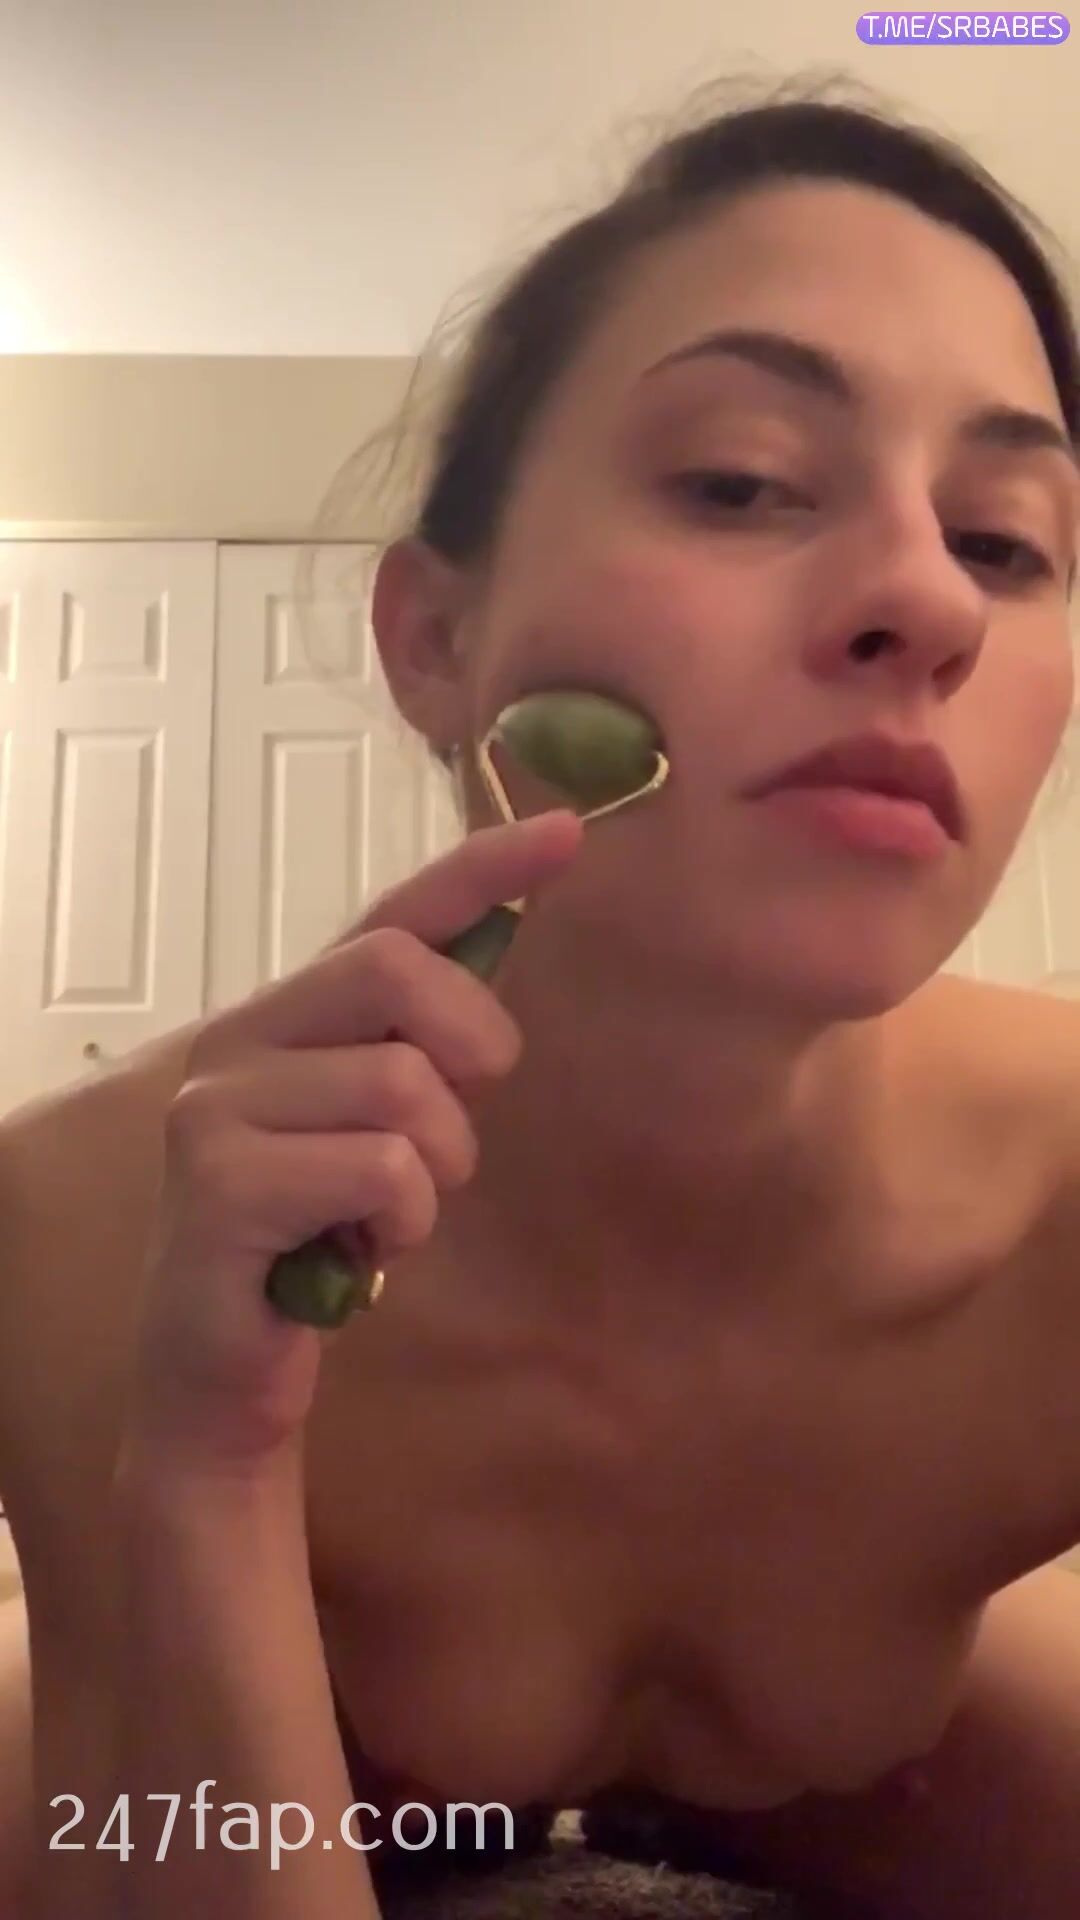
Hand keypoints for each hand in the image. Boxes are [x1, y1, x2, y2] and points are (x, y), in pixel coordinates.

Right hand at [129, 810, 581, 1466]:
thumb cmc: (314, 1244)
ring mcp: (217, 1106)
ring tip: (388, 1214)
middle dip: (469, 1042)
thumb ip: (419, 1056)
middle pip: (393, 969)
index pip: (391, 918)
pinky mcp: (217, 1181)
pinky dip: (402, 1222)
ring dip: (435, 1168)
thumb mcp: (379, 1134)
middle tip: (454, 1131)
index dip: (479, 870)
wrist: (226, 1379)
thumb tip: (496, 983)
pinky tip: (359, 1255)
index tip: (566, 832)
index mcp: (287, 1017)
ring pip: (401, 1083)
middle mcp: (239, 1039)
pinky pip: (380, 1167)